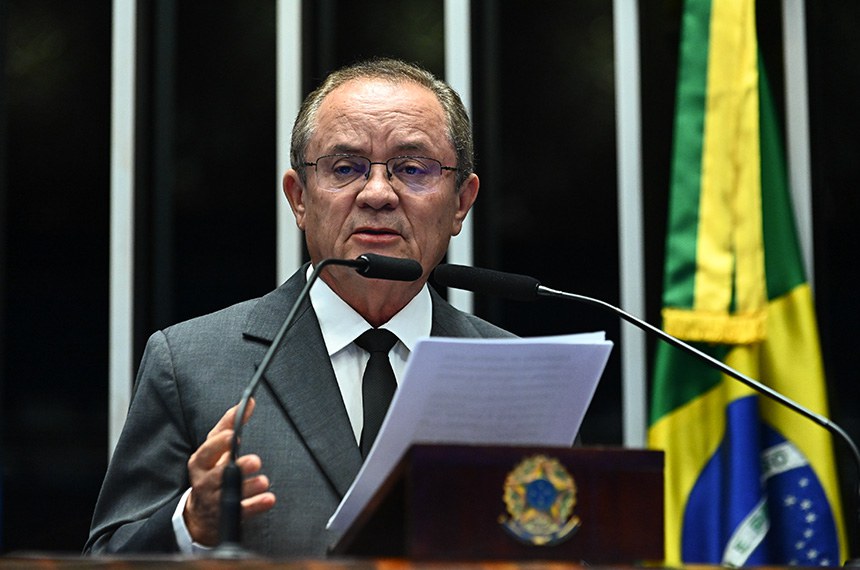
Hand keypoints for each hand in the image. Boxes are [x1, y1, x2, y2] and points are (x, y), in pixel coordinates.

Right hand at [183, 398, 276, 545]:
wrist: (201, 513)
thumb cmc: (211, 470)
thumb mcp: (215, 448)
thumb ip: (229, 424)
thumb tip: (248, 401)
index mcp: (199, 463)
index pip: (207, 452)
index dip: (219, 444)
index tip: (233, 435)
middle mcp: (204, 482)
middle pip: (218, 475)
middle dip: (236, 468)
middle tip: (255, 460)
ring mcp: (215, 501)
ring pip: (230, 495)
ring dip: (248, 488)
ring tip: (264, 481)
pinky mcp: (227, 517)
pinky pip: (242, 513)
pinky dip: (256, 506)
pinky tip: (269, 499)